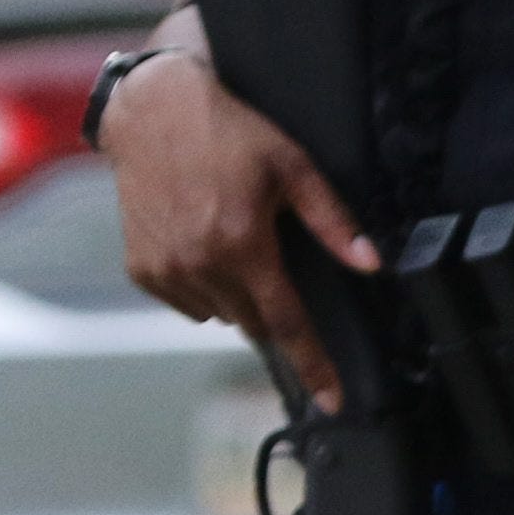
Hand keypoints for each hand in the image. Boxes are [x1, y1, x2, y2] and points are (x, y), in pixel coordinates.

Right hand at [106, 48, 379, 411]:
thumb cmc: (230, 133)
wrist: (152, 112)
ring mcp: (165, 270)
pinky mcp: (141, 269)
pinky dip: (204, 286)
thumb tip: (372, 264)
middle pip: (255, 321)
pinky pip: (187, 303)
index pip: (287, 324)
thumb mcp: (294, 168)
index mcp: (243, 245)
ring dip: (237, 294)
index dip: (314, 365)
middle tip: (271, 258)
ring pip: (221, 314)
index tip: (332, 401)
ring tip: (234, 239)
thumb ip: (334, 222)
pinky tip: (204, 243)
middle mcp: (200, 265)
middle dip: (272, 305)